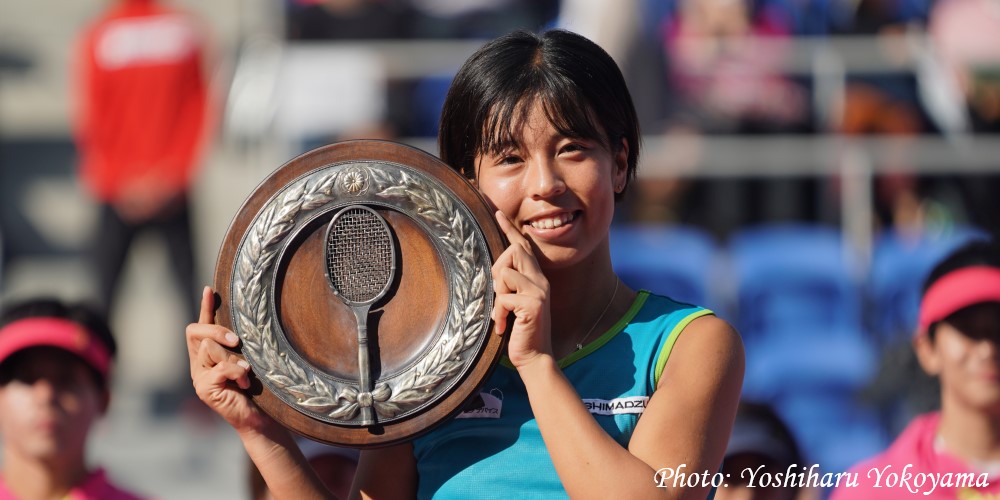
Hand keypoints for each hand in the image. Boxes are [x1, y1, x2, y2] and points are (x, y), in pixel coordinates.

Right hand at [186, 286, 270, 430]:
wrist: (258, 418)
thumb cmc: (258, 389)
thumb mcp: (248, 359)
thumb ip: (239, 345)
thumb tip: (246, 321)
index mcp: (207, 356)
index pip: (200, 327)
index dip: (205, 307)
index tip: (210, 289)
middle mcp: (197, 364)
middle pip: (196, 332)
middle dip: (216, 330)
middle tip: (237, 340)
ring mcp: (198, 377)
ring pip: (208, 348)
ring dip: (232, 357)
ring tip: (247, 372)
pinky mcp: (204, 389)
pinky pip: (219, 368)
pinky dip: (236, 371)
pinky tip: (245, 381)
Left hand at [491, 211, 551, 367]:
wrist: (534, 357)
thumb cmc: (520, 331)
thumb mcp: (513, 303)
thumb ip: (509, 285)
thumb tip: (495, 272)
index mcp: (536, 278)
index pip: (523, 247)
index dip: (510, 229)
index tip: (498, 213)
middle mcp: (540, 280)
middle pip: (512, 252)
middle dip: (497, 270)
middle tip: (498, 297)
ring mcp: (539, 291)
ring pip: (504, 274)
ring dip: (497, 297)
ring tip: (502, 316)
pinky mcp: (533, 304)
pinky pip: (503, 297)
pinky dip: (498, 313)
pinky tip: (503, 326)